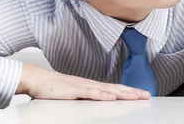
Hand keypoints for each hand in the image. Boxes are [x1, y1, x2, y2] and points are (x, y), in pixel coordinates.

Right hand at [16, 63, 150, 100]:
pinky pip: (91, 93)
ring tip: (135, 96)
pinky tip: (112, 97)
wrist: (37, 79)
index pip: (114, 89)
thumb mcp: (73, 95)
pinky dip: (102, 95)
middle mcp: (90, 84)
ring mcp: (83, 86)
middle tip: (146, 95)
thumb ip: (85, 99)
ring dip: (123, 93)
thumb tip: (97, 104)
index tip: (141, 94)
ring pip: (107, 90)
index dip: (129, 91)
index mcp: (91, 86)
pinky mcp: (74, 90)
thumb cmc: (53, 88)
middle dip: (132, 92)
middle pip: (116, 88)